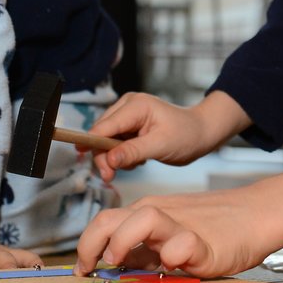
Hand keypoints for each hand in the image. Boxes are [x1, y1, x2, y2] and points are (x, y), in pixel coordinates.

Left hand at [74, 159, 282, 278]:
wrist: (255, 214)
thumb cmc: (212, 226)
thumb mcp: (169, 235)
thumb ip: (144, 249)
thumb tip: (114, 265)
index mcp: (147, 213)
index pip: (104, 221)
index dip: (85, 244)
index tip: (82, 268)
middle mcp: (159, 215)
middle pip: (112, 218)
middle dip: (92, 244)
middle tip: (91, 268)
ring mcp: (182, 227)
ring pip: (144, 217)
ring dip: (125, 240)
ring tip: (122, 261)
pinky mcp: (206, 244)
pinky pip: (185, 244)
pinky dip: (176, 252)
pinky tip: (174, 263)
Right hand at [88, 90, 250, 181]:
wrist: (201, 133)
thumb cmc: (186, 135)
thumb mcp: (161, 146)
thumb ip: (133, 152)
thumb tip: (109, 160)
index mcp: (136, 105)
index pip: (105, 125)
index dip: (92, 142)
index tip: (81, 158)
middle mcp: (128, 105)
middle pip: (102, 133)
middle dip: (105, 156)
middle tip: (110, 177)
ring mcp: (128, 115)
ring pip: (106, 139)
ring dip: (115, 157)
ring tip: (136, 164)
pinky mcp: (130, 125)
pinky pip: (115, 142)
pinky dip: (122, 154)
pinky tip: (138, 159)